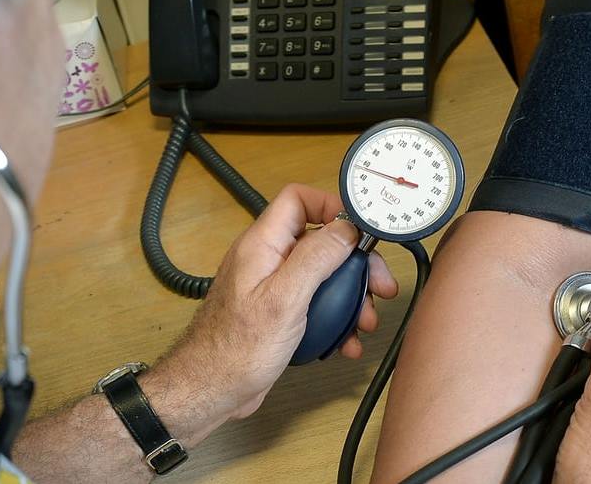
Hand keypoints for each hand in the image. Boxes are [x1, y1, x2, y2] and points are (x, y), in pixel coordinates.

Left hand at [163, 184, 398, 420]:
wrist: (210, 390)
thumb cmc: (236, 349)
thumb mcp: (284, 299)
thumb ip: (315, 258)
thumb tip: (346, 229)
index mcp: (262, 245)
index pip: (298, 200)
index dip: (332, 206)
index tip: (363, 231)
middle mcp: (267, 260)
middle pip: (319, 241)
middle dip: (354, 263)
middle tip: (379, 286)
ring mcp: (272, 287)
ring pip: (321, 277)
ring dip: (350, 297)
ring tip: (366, 322)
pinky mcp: (278, 314)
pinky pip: (314, 305)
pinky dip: (335, 320)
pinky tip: (346, 341)